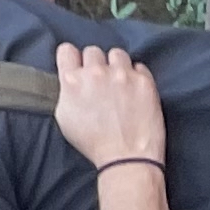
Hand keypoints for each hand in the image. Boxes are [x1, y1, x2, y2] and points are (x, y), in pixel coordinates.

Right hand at [51, 42, 165, 170]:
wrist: (127, 159)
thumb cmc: (94, 144)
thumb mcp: (65, 119)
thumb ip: (66, 93)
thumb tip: (72, 82)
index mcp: (72, 80)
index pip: (67, 50)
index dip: (72, 58)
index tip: (78, 66)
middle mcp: (96, 72)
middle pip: (93, 51)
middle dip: (96, 64)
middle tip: (101, 81)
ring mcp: (122, 74)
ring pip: (117, 54)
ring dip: (117, 66)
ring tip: (121, 82)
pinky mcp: (144, 81)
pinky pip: (139, 67)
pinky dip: (137, 76)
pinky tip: (135, 90)